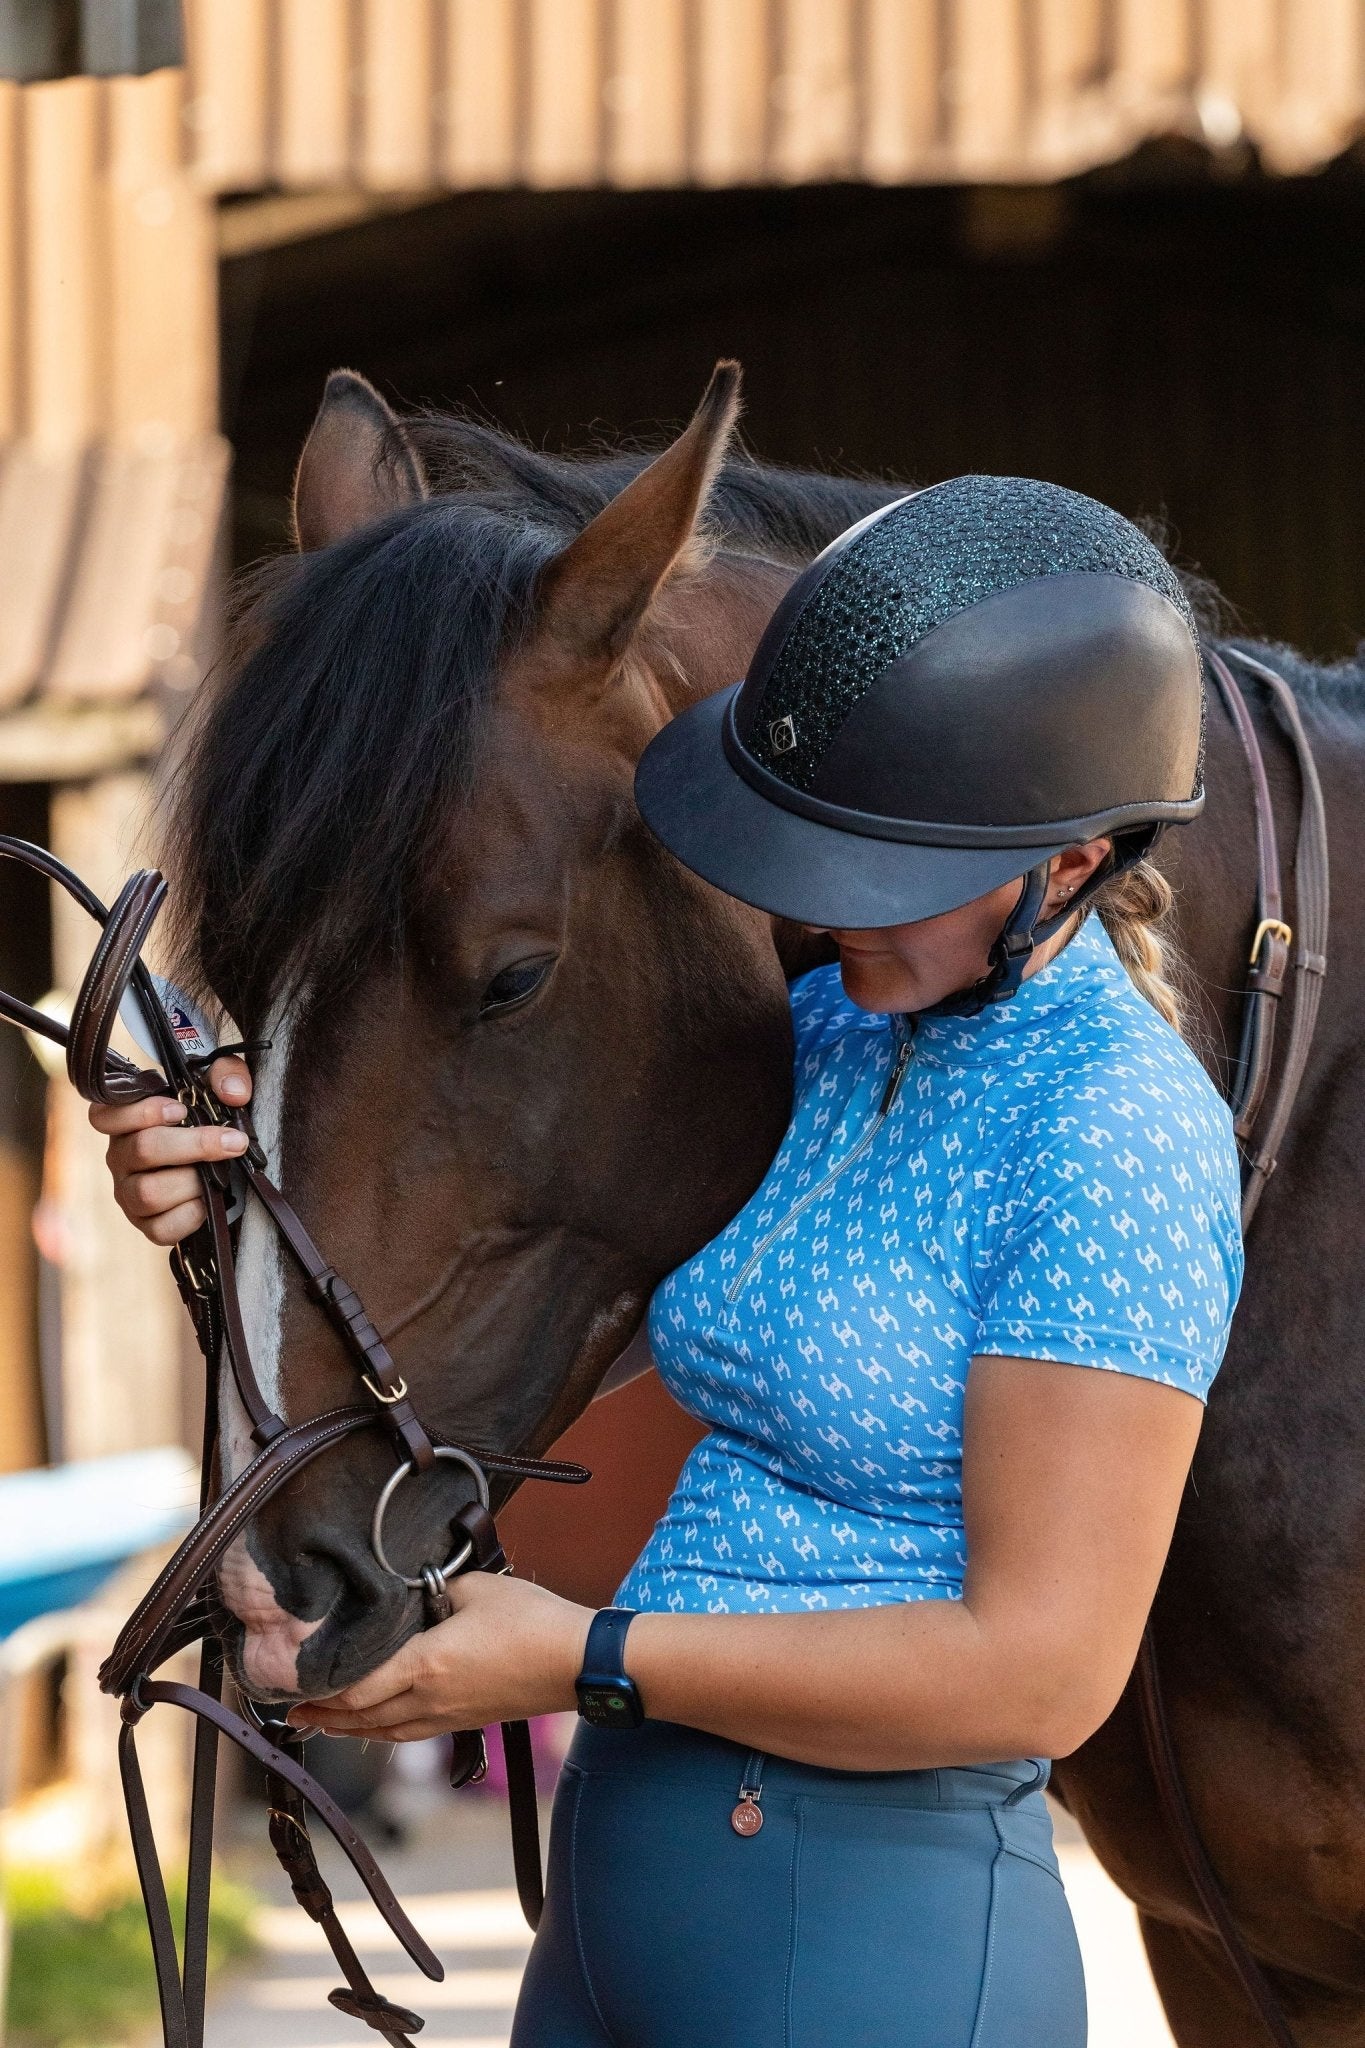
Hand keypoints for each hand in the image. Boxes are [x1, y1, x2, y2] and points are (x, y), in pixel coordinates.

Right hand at [89, 1055, 253, 1244]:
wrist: (222, 1170)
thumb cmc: (208, 1124)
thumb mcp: (217, 1090)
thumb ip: (226, 1075)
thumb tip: (234, 1094)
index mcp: (126, 1124)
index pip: (103, 1116)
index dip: (140, 1112)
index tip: (180, 1109)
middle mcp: (119, 1159)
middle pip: (143, 1150)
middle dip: (194, 1145)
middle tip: (233, 1142)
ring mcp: (128, 1194)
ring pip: (149, 1192)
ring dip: (194, 1182)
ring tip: (219, 1175)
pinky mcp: (146, 1225)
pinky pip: (162, 1228)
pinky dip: (192, 1215)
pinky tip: (208, 1201)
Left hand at [286, 1574, 594, 1740]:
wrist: (576, 1663)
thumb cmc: (531, 1621)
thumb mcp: (478, 1588)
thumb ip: (436, 1590)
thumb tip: (413, 1592)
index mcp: (426, 1664)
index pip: (359, 1685)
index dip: (323, 1689)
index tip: (294, 1686)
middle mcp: (429, 1698)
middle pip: (362, 1716)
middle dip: (323, 1714)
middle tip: (292, 1711)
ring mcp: (447, 1716)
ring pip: (383, 1731)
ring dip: (347, 1729)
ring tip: (321, 1724)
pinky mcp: (465, 1721)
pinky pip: (408, 1733)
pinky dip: (380, 1732)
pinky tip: (375, 1727)